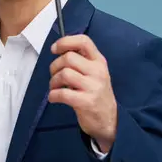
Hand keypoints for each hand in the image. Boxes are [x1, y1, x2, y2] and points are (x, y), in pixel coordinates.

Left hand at [49, 34, 117, 152]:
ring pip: (64, 74)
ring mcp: (93, 86)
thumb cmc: (95, 93)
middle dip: (55, 66)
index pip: (84, 41)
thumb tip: (59, 49)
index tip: (54, 49)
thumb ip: (81, 60)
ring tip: (55, 87)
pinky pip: (63, 93)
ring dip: (53, 81)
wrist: (109, 120)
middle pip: (69, 57)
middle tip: (54, 75)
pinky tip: (54, 98)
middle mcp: (98, 71)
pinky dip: (53, 95)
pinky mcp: (87, 102)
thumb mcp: (94, 73)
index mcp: (99, 61)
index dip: (65, 42)